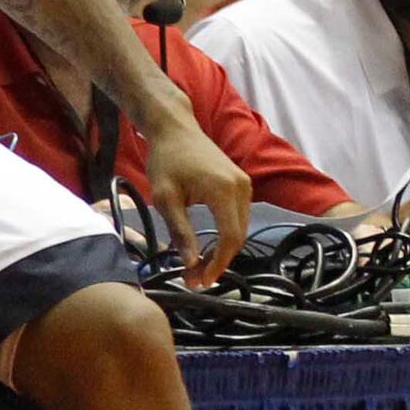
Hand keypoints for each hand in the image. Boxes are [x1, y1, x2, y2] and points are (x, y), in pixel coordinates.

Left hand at [145, 109, 249, 286]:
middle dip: (218, 261)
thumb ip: (180, 231)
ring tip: (198, 266)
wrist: (175, 129)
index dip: (218, 264)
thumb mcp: (165, 198)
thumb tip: (191, 262)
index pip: (230, 238)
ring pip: (239, 229)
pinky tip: (207, 246)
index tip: (202, 280)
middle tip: (195, 278)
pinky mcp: (241, 184)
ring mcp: (244, 184)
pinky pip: (238, 218)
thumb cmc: (166, 159)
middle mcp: (241, 187)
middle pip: (238, 237)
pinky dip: (225, 235)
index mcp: (224, 190)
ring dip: (222, 250)